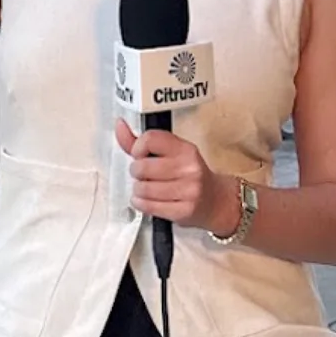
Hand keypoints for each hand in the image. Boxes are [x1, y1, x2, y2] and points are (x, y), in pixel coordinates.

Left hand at [116, 119, 238, 233]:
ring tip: (146, 188)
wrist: (216, 201)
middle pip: (142, 166)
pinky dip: (140, 203)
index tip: (139, 154)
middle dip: (136, 172)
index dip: (137, 148)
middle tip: (144, 174)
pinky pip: (148, 206)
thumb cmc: (189, 175)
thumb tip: (119, 125)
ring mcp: (188, 190)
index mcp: (185, 149)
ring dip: (138, 190)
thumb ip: (143, 142)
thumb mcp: (171, 154)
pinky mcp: (183, 211)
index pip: (151, 139)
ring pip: (142, 188)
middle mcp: (189, 168)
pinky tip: (145, 200)